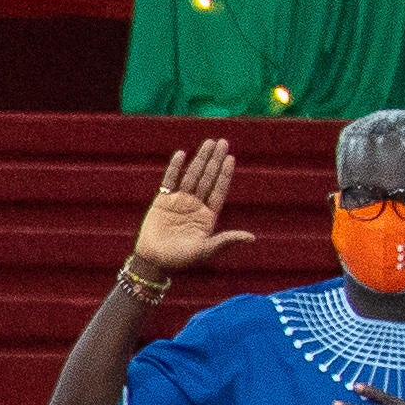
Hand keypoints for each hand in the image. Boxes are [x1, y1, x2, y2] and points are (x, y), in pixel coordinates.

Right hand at [132, 141, 248, 284]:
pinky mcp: (162, 201)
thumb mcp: (205, 250)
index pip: (219, 190)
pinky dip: (175, 167)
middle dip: (214, 160)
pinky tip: (182, 154)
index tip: (230, 158)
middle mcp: (195, 206)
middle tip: (222, 142)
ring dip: (200, 159)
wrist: (153, 261)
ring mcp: (179, 202)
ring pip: (191, 176)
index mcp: (207, 216)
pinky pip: (169, 181)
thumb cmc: (180, 260)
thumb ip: (226, 240)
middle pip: (207, 178)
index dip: (224, 174)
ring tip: (208, 143)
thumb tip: (252, 238)